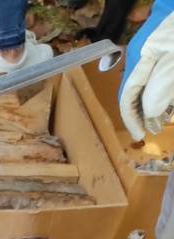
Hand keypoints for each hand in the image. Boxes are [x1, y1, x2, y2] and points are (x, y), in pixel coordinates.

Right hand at [120, 9, 173, 140]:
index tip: (140, 136)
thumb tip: (148, 111)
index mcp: (141, 58)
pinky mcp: (165, 43)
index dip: (132, 119)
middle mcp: (143, 53)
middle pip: (135, 90)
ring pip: (147, 83)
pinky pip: (159, 72)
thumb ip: (160, 86)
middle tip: (155, 129)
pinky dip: (162, 89)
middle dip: (143, 113)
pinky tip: (169, 100)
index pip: (128, 95)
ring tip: (163, 119)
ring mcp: (154, 46)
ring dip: (153, 103)